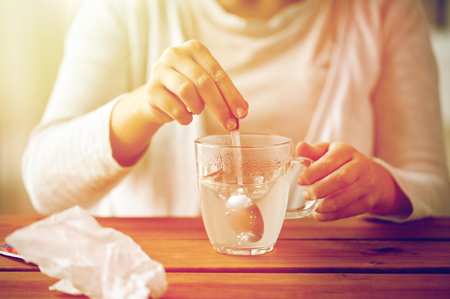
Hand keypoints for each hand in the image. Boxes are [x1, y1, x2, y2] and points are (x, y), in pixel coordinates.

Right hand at [110, 40, 247, 165]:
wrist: (157, 97)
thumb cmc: (186, 88)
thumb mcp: (206, 85)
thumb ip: (223, 93)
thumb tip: (242, 109)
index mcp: (194, 48)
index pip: (217, 73)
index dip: (231, 95)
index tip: (242, 113)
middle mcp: (175, 54)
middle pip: (203, 82)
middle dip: (220, 106)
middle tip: (229, 124)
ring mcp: (160, 71)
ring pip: (187, 91)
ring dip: (198, 107)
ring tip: (197, 111)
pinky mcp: (150, 90)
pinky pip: (173, 107)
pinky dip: (184, 117)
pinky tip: (185, 117)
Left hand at [296, 141, 410, 220]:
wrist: (368, 175)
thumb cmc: (340, 162)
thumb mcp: (327, 151)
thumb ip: (312, 151)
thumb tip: (300, 147)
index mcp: (347, 151)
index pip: (329, 162)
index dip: (312, 173)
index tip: (300, 180)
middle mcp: (361, 166)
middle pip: (340, 180)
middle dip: (319, 189)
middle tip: (306, 194)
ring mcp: (366, 185)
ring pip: (343, 199)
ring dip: (323, 205)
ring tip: (312, 204)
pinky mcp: (367, 203)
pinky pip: (345, 212)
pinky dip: (328, 216)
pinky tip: (319, 213)